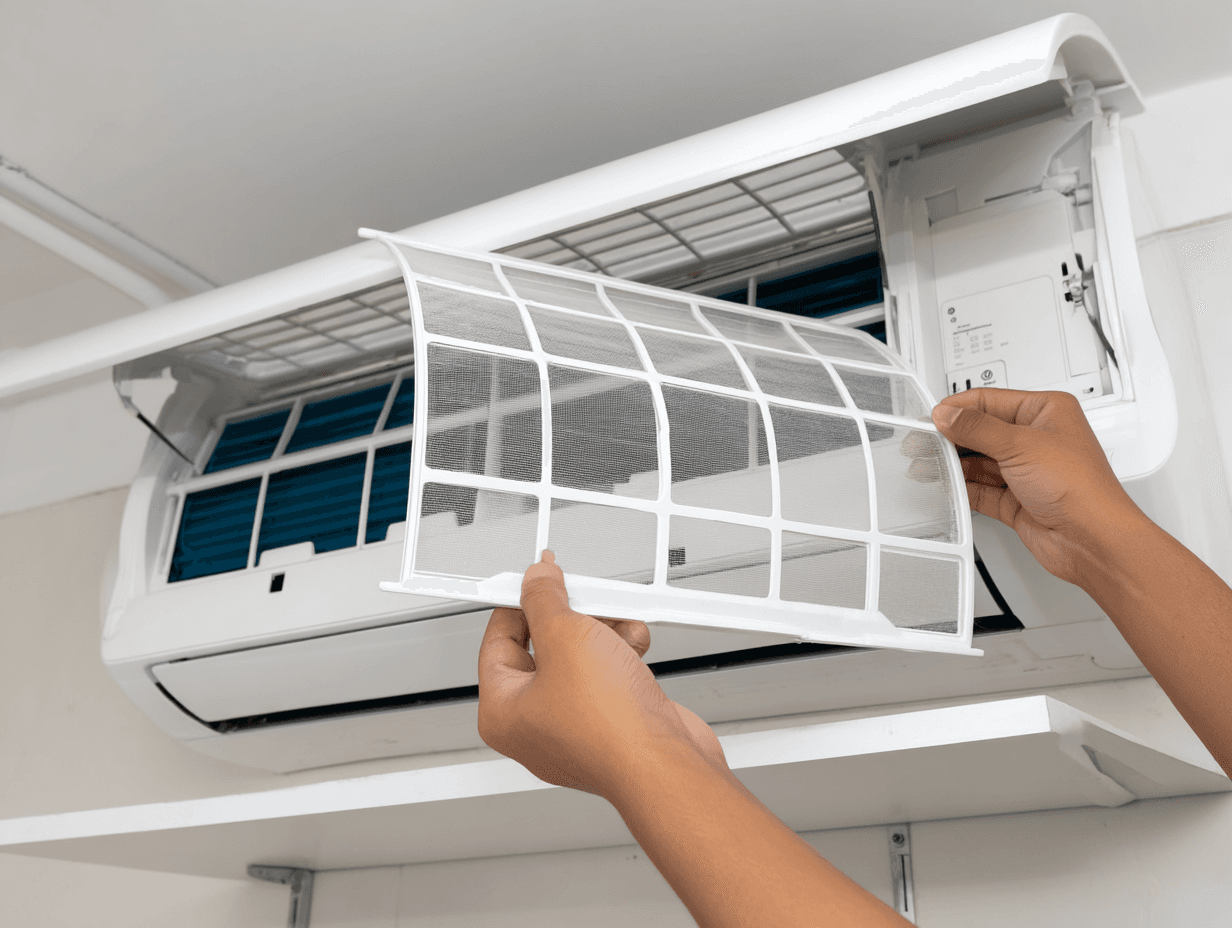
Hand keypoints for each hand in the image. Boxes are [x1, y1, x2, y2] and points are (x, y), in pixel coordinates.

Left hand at [477, 551, 727, 798]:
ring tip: (619, 625)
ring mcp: (573, 727)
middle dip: (573, 618)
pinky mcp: (610, 725)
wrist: (665, 763)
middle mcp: (534, 725)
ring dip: (603, 633)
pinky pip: (606, 676)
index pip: (497, 641)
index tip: (536, 580)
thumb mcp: (566, 636)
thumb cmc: (609, 726)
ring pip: (580, 658)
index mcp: (503, 711)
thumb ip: (545, 600)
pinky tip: (634, 645)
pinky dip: (621, 655)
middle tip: (585, 597)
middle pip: (543, 647)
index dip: (518, 603)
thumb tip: (536, 580)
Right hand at [931, 388, 1147, 586]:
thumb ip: (977, 428)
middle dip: (952, 437)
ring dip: (954, 463)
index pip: (990, 400)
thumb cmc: (1081, 489)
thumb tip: (948, 414)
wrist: (1093, 540)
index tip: (932, 416)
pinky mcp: (1016, 499)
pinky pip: (980, 488)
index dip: (959, 407)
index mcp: (1046, 412)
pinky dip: (962, 487)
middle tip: (923, 441)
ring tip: (927, 463)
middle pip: (981, 431)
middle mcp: (1036, 439)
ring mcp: (1025, 470)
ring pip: (978, 460)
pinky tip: (946, 484)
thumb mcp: (1020, 445)